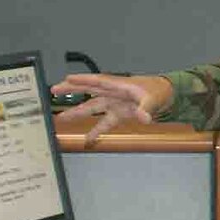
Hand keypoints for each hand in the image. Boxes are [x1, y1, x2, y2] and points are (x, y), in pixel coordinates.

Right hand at [52, 73, 173, 146]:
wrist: (166, 96)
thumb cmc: (158, 91)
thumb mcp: (153, 99)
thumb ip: (147, 109)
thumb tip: (144, 118)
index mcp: (119, 85)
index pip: (98, 81)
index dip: (83, 80)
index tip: (68, 79)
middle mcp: (113, 93)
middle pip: (89, 91)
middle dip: (72, 90)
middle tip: (54, 90)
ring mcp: (114, 104)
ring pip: (92, 107)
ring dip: (78, 112)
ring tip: (62, 117)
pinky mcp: (118, 114)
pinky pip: (104, 123)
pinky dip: (96, 131)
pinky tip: (87, 139)